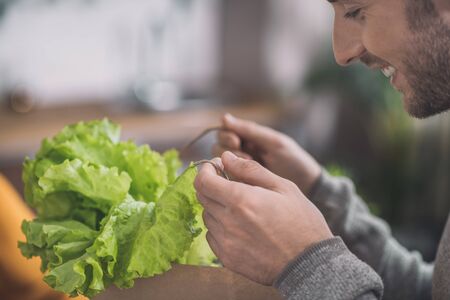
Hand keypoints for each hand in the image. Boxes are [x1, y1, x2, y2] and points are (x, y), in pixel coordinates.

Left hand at [194, 151, 332, 284]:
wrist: (309, 264)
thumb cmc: (301, 222)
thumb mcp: (283, 187)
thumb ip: (250, 170)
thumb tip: (226, 157)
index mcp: (240, 200)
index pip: (203, 181)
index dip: (206, 171)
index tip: (216, 167)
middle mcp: (228, 222)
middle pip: (202, 197)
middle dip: (212, 185)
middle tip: (230, 184)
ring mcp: (226, 243)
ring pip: (207, 216)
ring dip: (217, 207)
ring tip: (241, 208)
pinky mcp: (227, 258)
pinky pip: (212, 236)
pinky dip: (220, 228)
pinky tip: (240, 227)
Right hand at [213, 114, 321, 195]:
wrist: (308, 186)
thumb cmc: (294, 160)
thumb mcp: (274, 142)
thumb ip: (251, 131)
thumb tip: (224, 118)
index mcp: (249, 137)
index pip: (224, 131)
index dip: (226, 135)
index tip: (237, 141)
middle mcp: (242, 151)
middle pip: (218, 146)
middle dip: (228, 150)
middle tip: (245, 156)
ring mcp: (241, 169)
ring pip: (220, 162)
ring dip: (230, 163)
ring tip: (249, 167)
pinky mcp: (242, 184)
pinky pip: (227, 178)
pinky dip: (231, 176)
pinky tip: (244, 178)